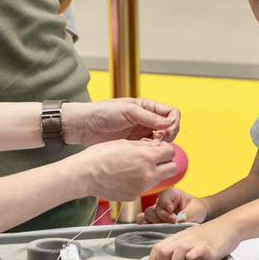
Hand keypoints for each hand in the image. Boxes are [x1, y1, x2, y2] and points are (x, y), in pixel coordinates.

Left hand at [63, 98, 179, 145]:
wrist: (85, 126)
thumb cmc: (103, 112)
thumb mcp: (128, 111)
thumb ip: (149, 117)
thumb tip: (170, 123)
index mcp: (147, 107)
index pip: (172, 113)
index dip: (174, 122)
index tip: (167, 130)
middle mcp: (147, 120)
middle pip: (170, 128)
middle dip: (168, 135)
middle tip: (158, 141)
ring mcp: (141, 133)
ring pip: (161, 141)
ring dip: (160, 145)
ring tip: (149, 146)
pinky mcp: (135, 144)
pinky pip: (149, 149)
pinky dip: (150, 151)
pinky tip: (142, 151)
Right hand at [78, 138, 176, 200]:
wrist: (85, 174)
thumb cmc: (100, 155)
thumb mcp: (125, 143)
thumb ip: (145, 145)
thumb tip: (156, 146)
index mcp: (147, 157)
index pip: (171, 152)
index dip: (164, 149)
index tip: (158, 149)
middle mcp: (148, 174)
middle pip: (172, 168)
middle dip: (166, 162)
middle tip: (155, 159)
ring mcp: (142, 187)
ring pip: (160, 179)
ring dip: (155, 172)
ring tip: (138, 168)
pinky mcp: (135, 196)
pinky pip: (146, 188)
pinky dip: (142, 182)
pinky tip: (128, 177)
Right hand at [139, 188, 207, 224]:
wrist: (197, 215)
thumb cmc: (196, 209)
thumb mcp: (194, 210)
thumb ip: (185, 216)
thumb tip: (177, 223)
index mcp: (171, 194)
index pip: (163, 196)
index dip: (165, 203)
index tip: (171, 209)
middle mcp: (161, 202)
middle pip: (153, 208)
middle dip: (162, 216)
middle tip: (173, 221)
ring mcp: (156, 212)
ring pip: (147, 216)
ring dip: (155, 223)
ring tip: (165, 227)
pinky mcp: (154, 221)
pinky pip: (144, 223)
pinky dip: (147, 227)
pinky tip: (154, 231)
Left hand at [148, 218, 240, 259]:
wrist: (229, 225)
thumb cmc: (211, 235)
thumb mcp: (191, 240)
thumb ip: (180, 250)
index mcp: (178, 238)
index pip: (157, 249)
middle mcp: (184, 240)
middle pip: (162, 250)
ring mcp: (196, 243)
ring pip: (177, 250)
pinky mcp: (208, 247)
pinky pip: (197, 249)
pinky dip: (192, 254)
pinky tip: (191, 259)